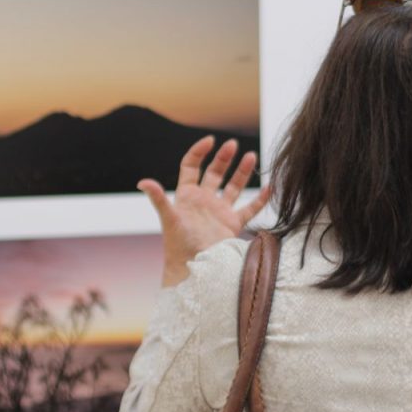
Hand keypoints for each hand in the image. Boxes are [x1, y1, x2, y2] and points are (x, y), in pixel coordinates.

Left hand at [138, 135, 270, 286]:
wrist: (194, 270)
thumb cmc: (178, 246)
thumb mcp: (169, 219)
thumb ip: (158, 199)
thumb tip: (143, 182)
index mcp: (186, 196)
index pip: (191, 166)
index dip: (199, 152)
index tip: (211, 140)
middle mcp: (204, 201)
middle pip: (214, 172)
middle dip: (223, 157)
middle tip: (233, 145)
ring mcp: (219, 212)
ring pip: (234, 186)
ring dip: (242, 172)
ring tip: (252, 156)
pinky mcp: (232, 224)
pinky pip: (249, 208)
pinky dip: (260, 199)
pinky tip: (269, 187)